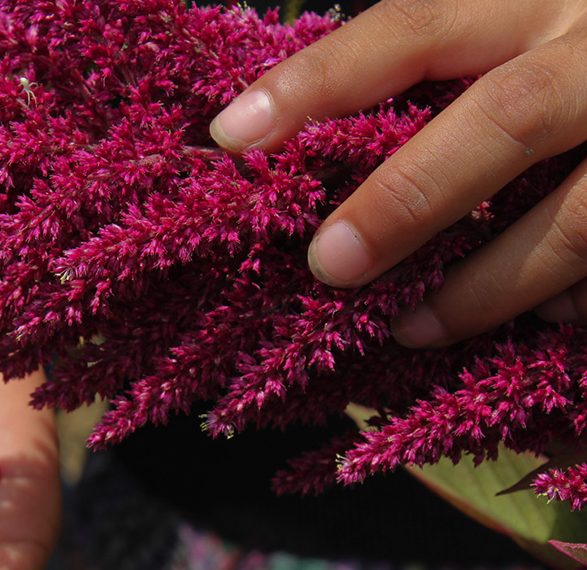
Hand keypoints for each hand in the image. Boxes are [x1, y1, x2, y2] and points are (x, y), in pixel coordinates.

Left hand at [210, 0, 586, 346]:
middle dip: (409, 200)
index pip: (412, 26)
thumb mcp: (525, 31)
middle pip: (508, 117)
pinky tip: (542, 324)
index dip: (317, 81)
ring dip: (488, 287)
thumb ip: (446, 71)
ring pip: (580, 220)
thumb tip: (329, 145)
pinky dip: (575, 306)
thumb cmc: (580, 57)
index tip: (231, 135)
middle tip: (330, 265)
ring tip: (414, 326)